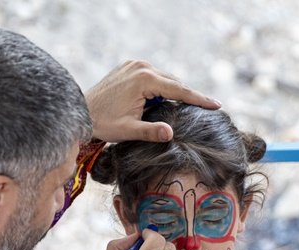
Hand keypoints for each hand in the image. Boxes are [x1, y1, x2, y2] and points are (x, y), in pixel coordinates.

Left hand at [86, 60, 220, 142]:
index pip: (179, 90)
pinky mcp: (129, 66)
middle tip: (209, 106)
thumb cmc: (103, 123)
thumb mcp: (128, 131)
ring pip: (164, 78)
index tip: (217, 104)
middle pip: (173, 82)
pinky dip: (161, 86)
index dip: (199, 99)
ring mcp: (134, 64)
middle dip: (189, 95)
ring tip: (190, 105)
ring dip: (174, 91)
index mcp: (144, 80)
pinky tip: (167, 99)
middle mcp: (141, 66)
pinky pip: (152, 76)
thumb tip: (170, 135)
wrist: (81, 111)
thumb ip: (150, 132)